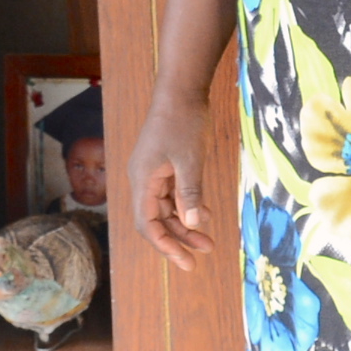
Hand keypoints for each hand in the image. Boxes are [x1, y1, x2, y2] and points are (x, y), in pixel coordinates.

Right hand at [125, 86, 230, 266]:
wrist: (181, 89)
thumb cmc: (183, 121)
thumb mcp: (190, 160)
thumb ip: (190, 193)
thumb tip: (193, 223)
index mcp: (142, 180)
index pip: (147, 224)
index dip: (165, 246)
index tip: (185, 261)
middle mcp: (143, 180)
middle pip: (157, 220)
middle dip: (179, 239)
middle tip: (203, 254)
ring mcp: (153, 172)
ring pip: (166, 208)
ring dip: (186, 224)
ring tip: (208, 241)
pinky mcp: (164, 165)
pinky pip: (173, 194)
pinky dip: (188, 206)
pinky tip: (206, 214)